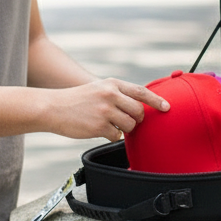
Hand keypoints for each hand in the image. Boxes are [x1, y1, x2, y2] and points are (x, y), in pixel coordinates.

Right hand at [45, 78, 168, 141]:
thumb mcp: (98, 88)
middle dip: (136, 119)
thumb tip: (139, 106)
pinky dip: (111, 135)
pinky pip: (116, 136)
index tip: (167, 108)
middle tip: (125, 120)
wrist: (52, 107)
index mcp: (112, 84)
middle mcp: (110, 95)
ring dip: (124, 128)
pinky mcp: (99, 126)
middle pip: (138, 111)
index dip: (156, 100)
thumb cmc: (77, 100)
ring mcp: (105, 111)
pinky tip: (98, 129)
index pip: (141, 91)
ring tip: (109, 123)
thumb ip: (118, 94)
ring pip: (130, 125)